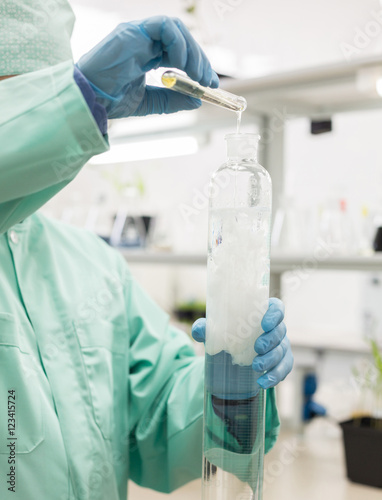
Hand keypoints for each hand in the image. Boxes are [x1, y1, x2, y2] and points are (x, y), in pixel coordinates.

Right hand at [76, 16, 218, 117]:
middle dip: (200, 59)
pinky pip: (164, 26)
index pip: (179, 53)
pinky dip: (178, 43)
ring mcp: (138, 34)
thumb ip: (172, 100)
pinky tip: (179, 65)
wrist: (90, 101)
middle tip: (207, 81)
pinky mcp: (132, 31)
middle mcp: (144, 41)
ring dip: (192, 51)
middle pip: (182, 40)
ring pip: (176, 29)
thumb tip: (197, 100)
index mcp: (147, 55)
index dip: (198, 65)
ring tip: (195, 74)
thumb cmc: (111, 100)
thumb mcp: (149, 102)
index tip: (210, 84)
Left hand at [192, 298, 292, 396]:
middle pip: (280, 331)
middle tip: (257, 348)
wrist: (231, 355)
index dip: (275, 314)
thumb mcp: (214, 330)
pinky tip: (263, 382)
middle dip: (271, 340)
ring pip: (282, 351)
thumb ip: (205, 328)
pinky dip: (275, 376)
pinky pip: (285, 368)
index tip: (264, 324)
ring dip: (271, 360)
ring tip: (256, 367)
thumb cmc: (226, 334)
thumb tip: (199, 331)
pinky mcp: (282, 362)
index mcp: (262, 314)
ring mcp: (280, 345)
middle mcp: (275, 328)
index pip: (277, 307)